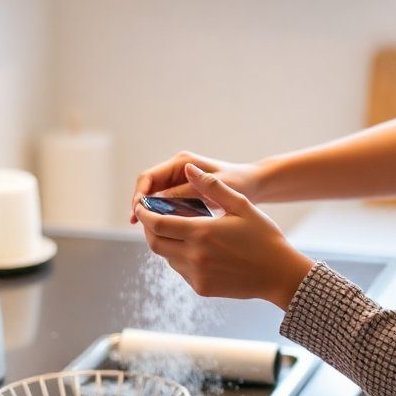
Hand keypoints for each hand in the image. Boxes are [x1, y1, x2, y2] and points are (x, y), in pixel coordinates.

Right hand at [130, 151, 264, 223]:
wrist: (257, 184)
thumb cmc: (241, 184)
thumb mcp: (217, 188)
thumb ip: (190, 191)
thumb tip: (160, 199)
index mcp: (182, 163)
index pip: (148, 177)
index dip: (139, 195)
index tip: (139, 214)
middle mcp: (178, 170)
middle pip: (148, 187)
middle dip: (141, 206)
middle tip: (138, 226)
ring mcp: (181, 181)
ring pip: (156, 198)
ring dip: (151, 213)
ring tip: (148, 232)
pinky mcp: (186, 194)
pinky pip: (167, 205)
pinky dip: (163, 217)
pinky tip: (163, 233)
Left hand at [136, 163, 314, 308]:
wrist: (279, 274)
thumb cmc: (264, 236)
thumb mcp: (241, 205)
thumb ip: (212, 186)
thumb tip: (189, 169)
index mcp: (201, 233)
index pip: (159, 223)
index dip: (145, 214)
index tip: (140, 205)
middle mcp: (194, 256)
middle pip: (156, 243)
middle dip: (149, 229)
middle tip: (151, 218)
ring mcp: (197, 275)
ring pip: (167, 257)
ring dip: (166, 244)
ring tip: (176, 230)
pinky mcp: (202, 288)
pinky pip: (181, 271)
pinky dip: (179, 258)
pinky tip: (194, 249)